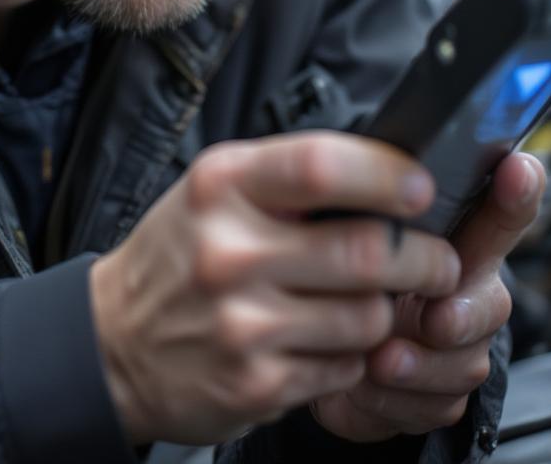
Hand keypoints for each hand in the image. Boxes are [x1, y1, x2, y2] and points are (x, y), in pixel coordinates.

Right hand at [90, 132, 461, 445]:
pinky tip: (323, 340)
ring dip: (384, 312)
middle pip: (367, 249)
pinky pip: (346, 367)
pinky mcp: (256, 383)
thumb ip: (287, 177)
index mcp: (222, 186)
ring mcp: (243, 322)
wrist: (113, 341)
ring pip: (369, 316)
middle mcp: (230, 250)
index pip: (322, 166)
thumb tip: (388, 174)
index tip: (421, 189)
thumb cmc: (176, 255)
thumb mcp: (212, 191)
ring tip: (364, 302)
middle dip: (423, 258)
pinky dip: (352, 354)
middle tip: (436, 260)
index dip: (387, 175)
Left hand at [311, 151, 546, 441]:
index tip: (518, 171)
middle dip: (462, 313)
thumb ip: (366, 211)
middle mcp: (466, 293)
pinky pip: (435, 405)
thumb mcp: (351, 236)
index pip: (497, 212)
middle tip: (434, 317)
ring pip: (464, 361)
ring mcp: (458, 348)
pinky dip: (396, 399)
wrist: (327, 353)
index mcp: (450, 242)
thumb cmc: (346, 280)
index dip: (515, 192)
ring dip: (420, 363)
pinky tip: (367, 382)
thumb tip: (357, 180)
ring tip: (381, 357)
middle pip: (491, 301)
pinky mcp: (442, 397)